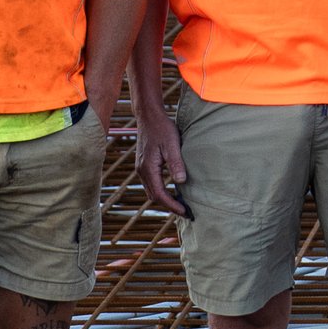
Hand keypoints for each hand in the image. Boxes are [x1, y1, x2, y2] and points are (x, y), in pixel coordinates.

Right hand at [135, 101, 192, 217]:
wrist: (149, 116)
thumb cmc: (162, 128)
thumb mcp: (172, 144)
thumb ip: (176, 163)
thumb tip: (181, 182)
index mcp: (148, 168)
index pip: (160, 194)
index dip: (172, 205)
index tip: (186, 211)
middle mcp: (142, 171)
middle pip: (154, 196)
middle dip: (169, 206)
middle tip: (186, 212)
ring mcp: (141, 168)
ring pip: (151, 191)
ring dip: (165, 199)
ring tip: (181, 204)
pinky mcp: (144, 165)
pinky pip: (151, 184)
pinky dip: (161, 191)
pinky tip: (173, 191)